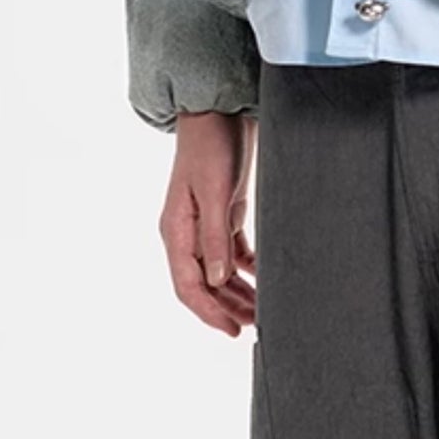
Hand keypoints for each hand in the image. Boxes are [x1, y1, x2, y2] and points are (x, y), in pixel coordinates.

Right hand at [159, 110, 258, 334]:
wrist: (219, 108)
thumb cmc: (211, 144)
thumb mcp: (214, 191)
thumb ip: (215, 236)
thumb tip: (216, 280)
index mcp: (176, 229)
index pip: (188, 286)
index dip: (209, 312)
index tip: (232, 330)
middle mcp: (187, 231)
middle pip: (205, 284)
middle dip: (228, 307)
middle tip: (256, 324)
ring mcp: (205, 222)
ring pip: (219, 271)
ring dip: (238, 291)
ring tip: (261, 308)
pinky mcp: (223, 210)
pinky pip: (232, 251)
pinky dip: (246, 267)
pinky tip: (262, 278)